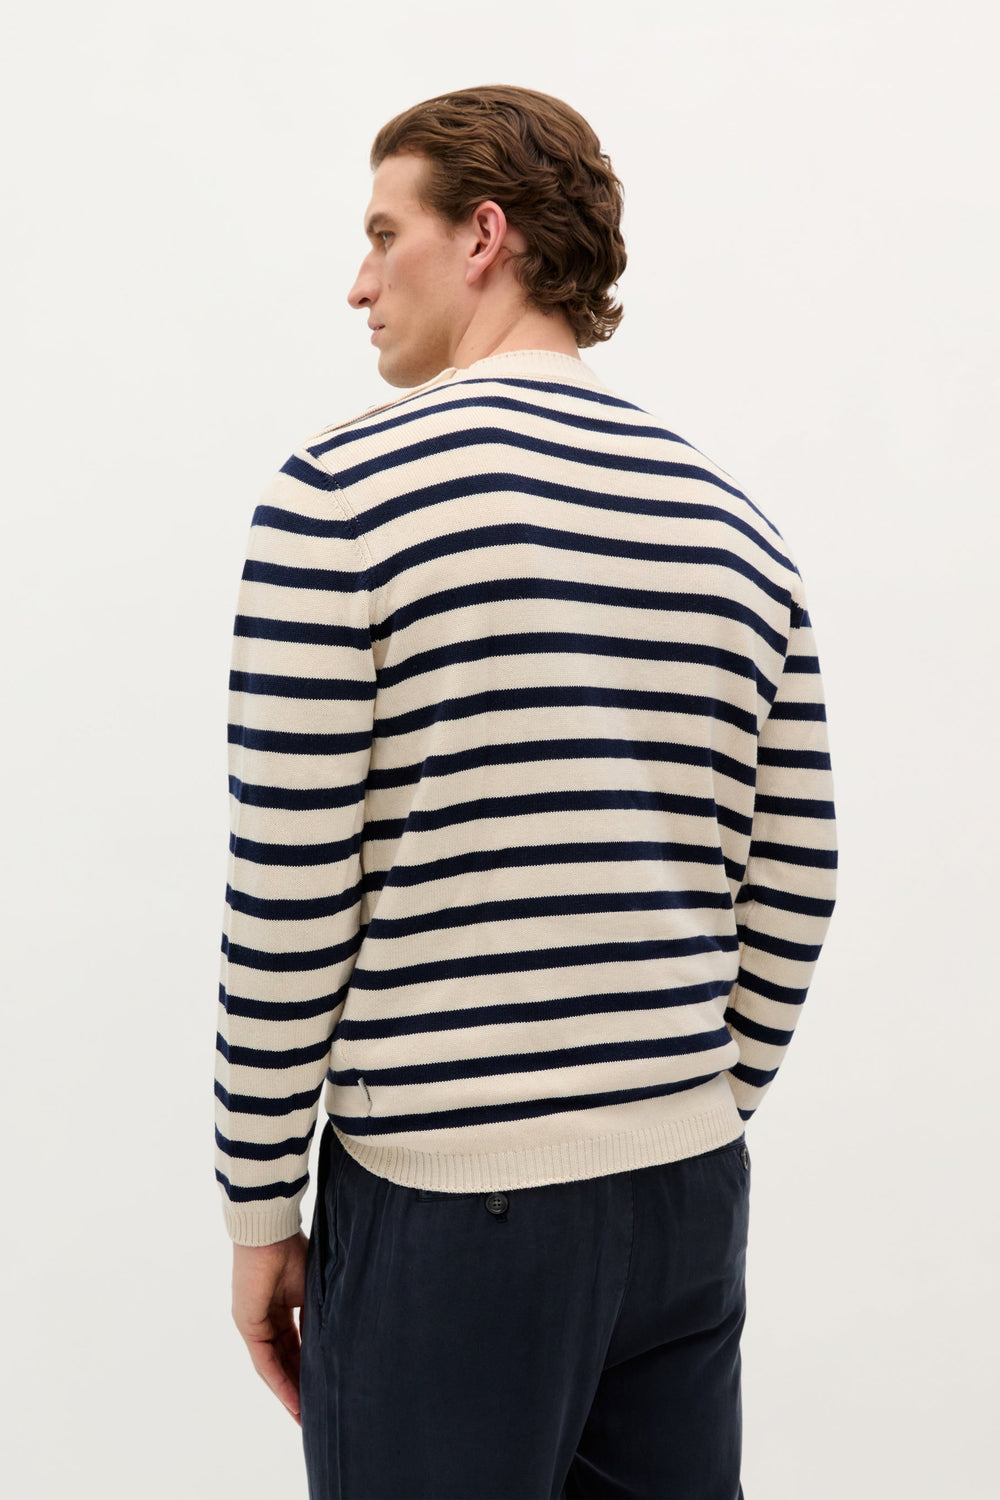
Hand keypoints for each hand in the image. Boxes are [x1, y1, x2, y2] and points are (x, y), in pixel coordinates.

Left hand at [231, 1230, 308, 1424]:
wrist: (271, 1231)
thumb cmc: (294, 1249)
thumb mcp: (313, 1289)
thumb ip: (320, 1313)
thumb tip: (342, 1335)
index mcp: (281, 1306)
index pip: (296, 1345)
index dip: (309, 1367)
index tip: (325, 1388)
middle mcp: (265, 1318)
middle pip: (285, 1361)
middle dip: (301, 1387)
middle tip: (315, 1414)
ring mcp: (254, 1323)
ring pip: (274, 1366)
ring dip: (290, 1393)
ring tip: (305, 1417)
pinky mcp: (248, 1325)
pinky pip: (265, 1362)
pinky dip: (280, 1382)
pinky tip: (293, 1401)